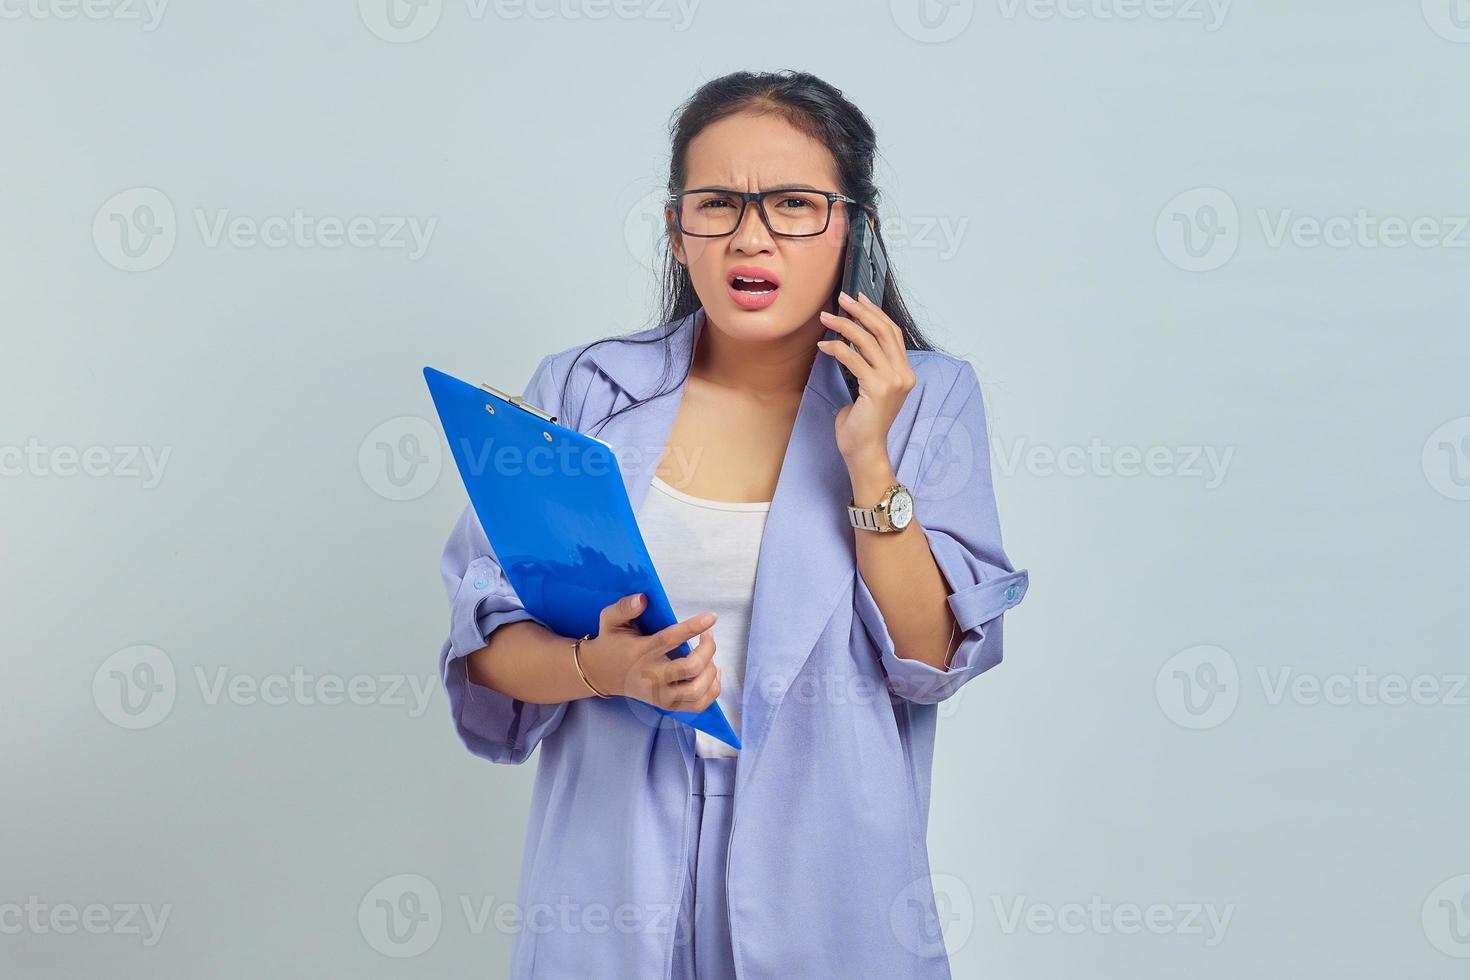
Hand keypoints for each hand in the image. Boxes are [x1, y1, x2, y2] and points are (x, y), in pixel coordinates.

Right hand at [579, 593, 722, 711]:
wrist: (600, 674)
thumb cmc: (611, 643)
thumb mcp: (610, 620)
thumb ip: (624, 607)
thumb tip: (643, 599)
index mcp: (640, 652)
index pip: (669, 640)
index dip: (693, 627)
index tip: (711, 617)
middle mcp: (651, 677)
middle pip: (690, 668)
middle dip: (708, 649)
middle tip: (709, 634)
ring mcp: (660, 695)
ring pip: (697, 690)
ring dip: (711, 670)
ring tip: (709, 654)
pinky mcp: (667, 705)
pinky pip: (698, 704)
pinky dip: (712, 689)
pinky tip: (711, 671)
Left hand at [817, 290, 915, 464]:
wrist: (865, 449)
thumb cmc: (863, 422)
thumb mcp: (870, 388)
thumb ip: (870, 366)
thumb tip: (852, 341)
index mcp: (905, 373)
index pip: (892, 333)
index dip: (875, 313)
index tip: (859, 299)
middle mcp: (903, 374)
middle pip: (883, 331)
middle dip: (860, 311)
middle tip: (842, 299)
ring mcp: (893, 381)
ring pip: (867, 341)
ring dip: (844, 325)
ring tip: (827, 318)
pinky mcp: (877, 388)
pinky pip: (853, 358)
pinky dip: (836, 348)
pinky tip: (824, 345)